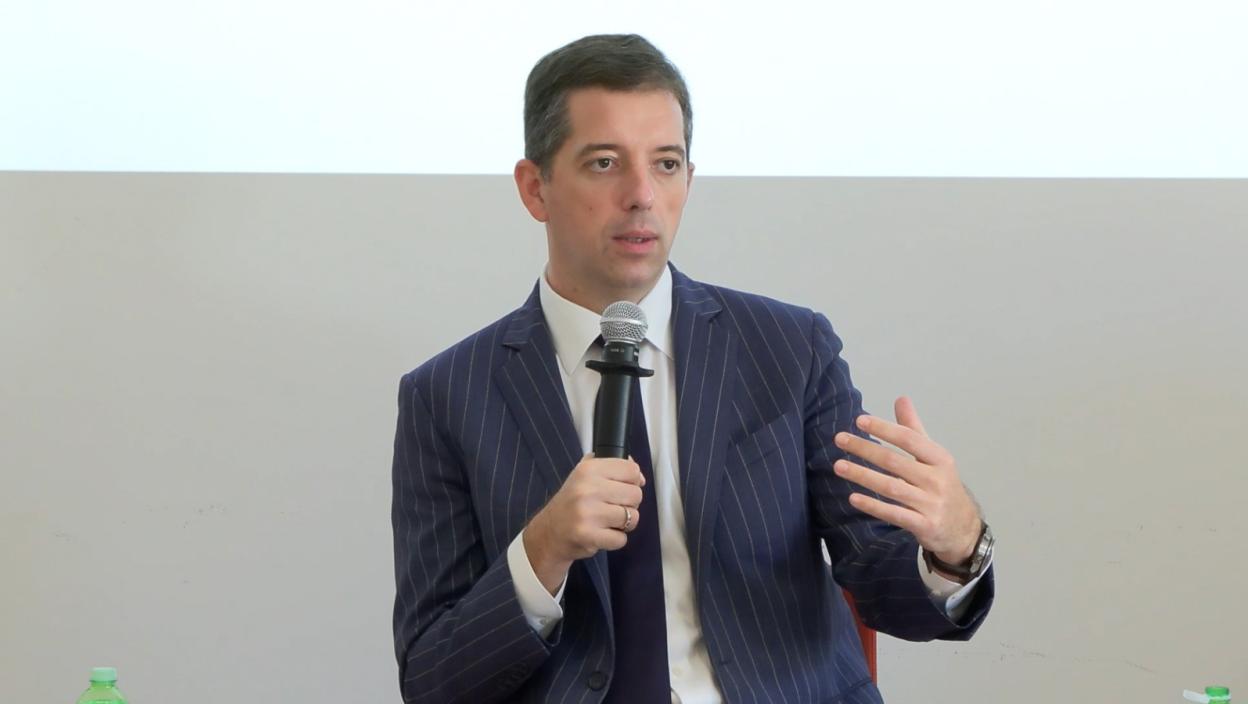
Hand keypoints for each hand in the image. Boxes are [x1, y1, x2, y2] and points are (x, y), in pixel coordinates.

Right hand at [523, 454, 644, 593]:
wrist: (548, 532)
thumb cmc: (571, 503)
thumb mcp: (584, 474)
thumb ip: (611, 466)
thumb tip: (640, 477)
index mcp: (588, 469)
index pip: (632, 470)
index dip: (632, 481)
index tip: (622, 487)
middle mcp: (587, 488)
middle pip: (635, 494)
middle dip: (629, 504)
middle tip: (613, 507)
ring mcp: (588, 513)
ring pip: (632, 517)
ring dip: (624, 523)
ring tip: (608, 521)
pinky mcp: (589, 536)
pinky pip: (621, 538)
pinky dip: (615, 539)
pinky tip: (602, 534)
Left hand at [832, 397, 981, 573]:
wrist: (963, 528)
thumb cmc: (941, 485)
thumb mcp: (933, 457)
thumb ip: (914, 429)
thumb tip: (901, 398)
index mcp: (939, 458)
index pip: (909, 439)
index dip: (885, 429)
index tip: (860, 420)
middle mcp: (936, 479)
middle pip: (895, 461)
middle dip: (865, 449)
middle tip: (839, 438)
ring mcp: (931, 503)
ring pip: (891, 487)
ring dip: (863, 475)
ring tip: (838, 466)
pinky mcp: (924, 525)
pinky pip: (895, 514)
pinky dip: (874, 506)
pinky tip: (853, 498)